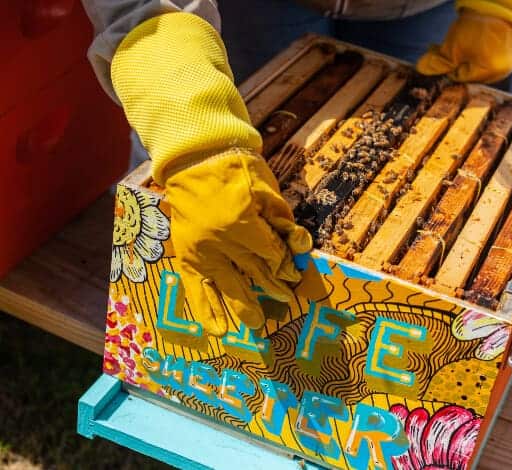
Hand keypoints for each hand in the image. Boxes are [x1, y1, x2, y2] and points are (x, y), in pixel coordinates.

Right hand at [166, 150, 311, 334]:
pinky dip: (206, 310)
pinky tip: (217, 330)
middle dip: (274, 288)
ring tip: (257, 325)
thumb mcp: (268, 190)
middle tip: (287, 301)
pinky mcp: (187, 255)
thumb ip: (282, 221)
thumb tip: (299, 246)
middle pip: (255, 273)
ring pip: (228, 286)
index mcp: (243, 225)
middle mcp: (221, 244)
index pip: (272, 255)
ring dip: (245, 307)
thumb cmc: (237, 169)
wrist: (196, 158)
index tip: (294, 276)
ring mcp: (202, 252)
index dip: (286, 265)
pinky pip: (196, 289)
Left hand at [416, 8, 511, 82]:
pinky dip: (483, 54)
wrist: (497, 4)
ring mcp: (510, 63)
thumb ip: (438, 62)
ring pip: (482, 68)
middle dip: (459, 63)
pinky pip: (494, 61)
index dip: (449, 66)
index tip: (442, 53)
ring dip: (470, 59)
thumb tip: (421, 70)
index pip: (461, 77)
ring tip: (465, 44)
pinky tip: (477, 43)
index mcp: (489, 71)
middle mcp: (503, 71)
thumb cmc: (475, 25)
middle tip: (450, 48)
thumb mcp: (452, 45)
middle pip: (472, 74)